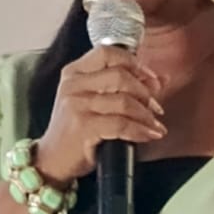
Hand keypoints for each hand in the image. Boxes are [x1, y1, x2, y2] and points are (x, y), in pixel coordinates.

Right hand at [34, 48, 165, 181]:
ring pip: (124, 101)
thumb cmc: (76, 130)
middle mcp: (73, 85)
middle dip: (144, 93)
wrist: (53, 160)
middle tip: (155, 108)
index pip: (108, 53)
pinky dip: (140, 130)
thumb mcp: (94, 101)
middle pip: (120, 75)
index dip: (134, 63)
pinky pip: (121, 124)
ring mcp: (76, 105)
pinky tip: (148, 135)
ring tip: (154, 124)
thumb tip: (160, 79)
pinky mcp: (83, 127)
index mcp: (74, 72)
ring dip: (146, 115)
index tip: (151, 80)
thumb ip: (122, 86)